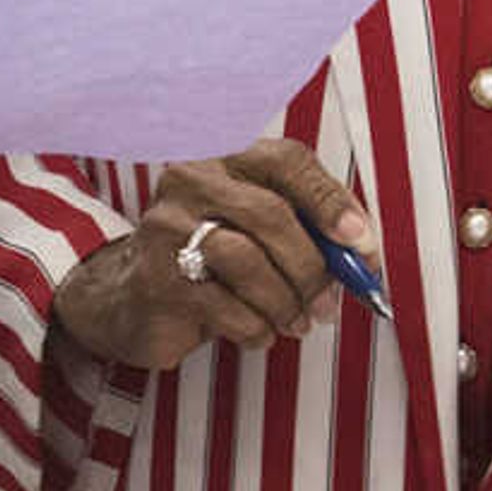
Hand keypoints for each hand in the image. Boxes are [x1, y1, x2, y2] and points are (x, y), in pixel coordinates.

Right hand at [47, 138, 377, 373]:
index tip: (361, 241)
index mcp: (225, 158)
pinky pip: (225, 306)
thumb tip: (362, 256)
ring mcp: (167, 227)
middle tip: (329, 302)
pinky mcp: (155, 277)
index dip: (330, 200)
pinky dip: (256, 326)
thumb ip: (307, 230)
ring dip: (285, 301)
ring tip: (295, 321)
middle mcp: (191, 180)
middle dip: (312, 266)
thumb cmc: (209, 262)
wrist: (129, 299)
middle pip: (271, 215)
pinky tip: (259, 332)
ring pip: (248, 261)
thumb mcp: (257, 232)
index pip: (286, 161)